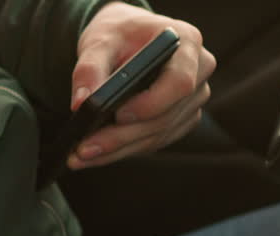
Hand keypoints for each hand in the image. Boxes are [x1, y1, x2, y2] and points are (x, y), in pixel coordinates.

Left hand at [69, 2, 215, 170]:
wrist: (126, 38)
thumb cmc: (119, 34)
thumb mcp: (100, 41)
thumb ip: (89, 68)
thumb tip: (81, 103)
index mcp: (186, 43)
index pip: (179, 81)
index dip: (151, 103)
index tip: (119, 115)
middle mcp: (198, 73)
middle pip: (164, 117)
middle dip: (121, 137)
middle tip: (84, 149)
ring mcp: (192, 100)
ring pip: (156, 135)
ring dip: (117, 150)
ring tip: (81, 156)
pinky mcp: (180, 120)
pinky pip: (153, 142)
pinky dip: (122, 150)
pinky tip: (96, 154)